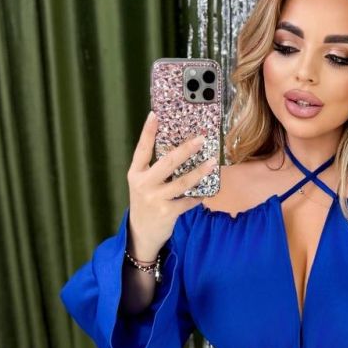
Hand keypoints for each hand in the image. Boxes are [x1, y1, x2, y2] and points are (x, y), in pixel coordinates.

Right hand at [126, 111, 216, 260]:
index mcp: (135, 173)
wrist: (142, 233)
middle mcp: (143, 184)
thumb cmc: (146, 203)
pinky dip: (198, 196)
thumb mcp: (142, 184)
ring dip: (199, 172)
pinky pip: (188, 201)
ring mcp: (155, 199)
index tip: (155, 114)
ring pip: (182, 182)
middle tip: (200, 139)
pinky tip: (206, 192)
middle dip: (186, 149)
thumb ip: (154, 170)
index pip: (142, 149)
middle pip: (167, 162)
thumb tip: (178, 151)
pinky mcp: (167, 212)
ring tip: (212, 162)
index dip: (148, 132)